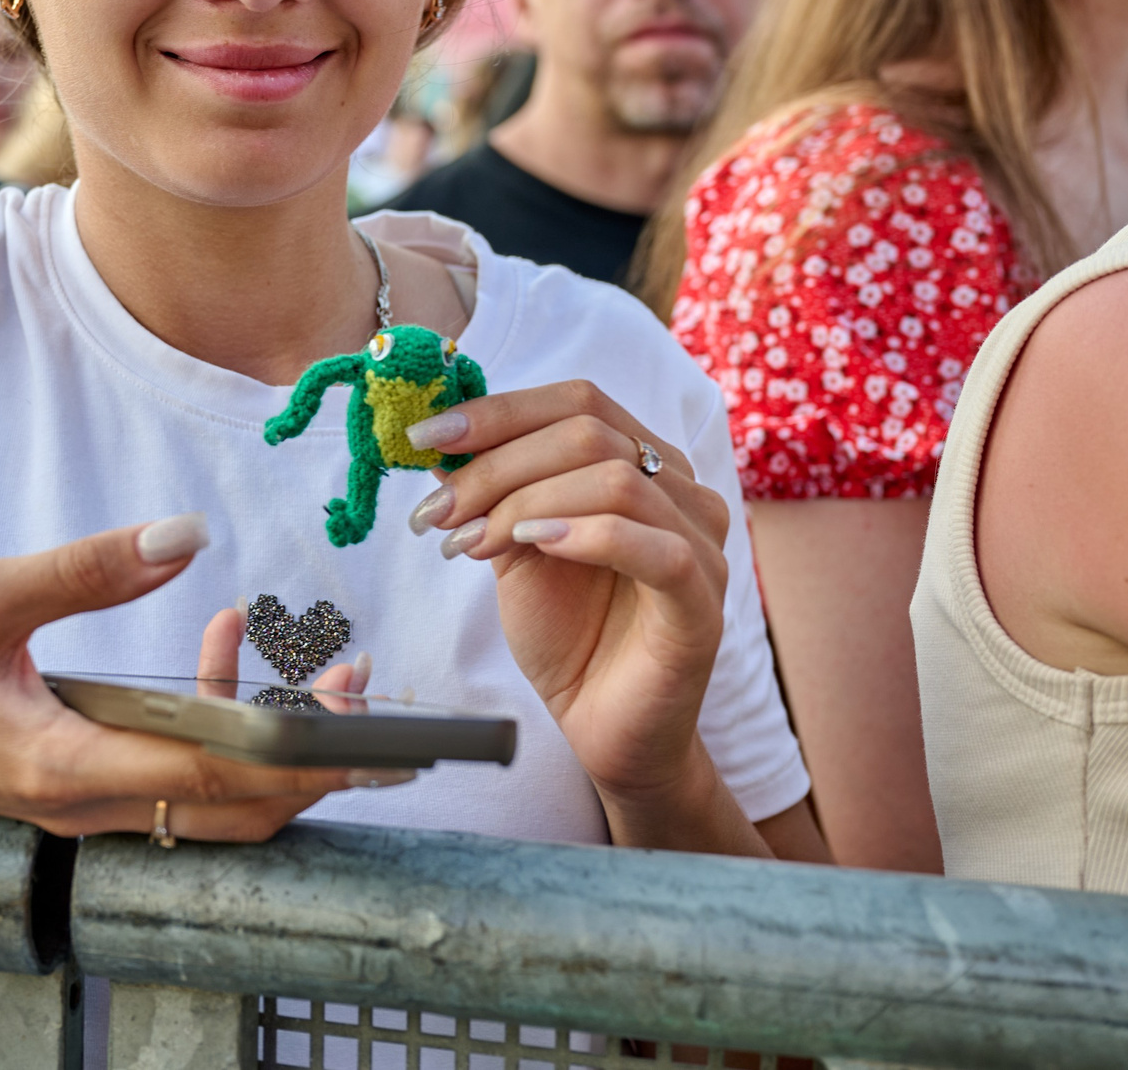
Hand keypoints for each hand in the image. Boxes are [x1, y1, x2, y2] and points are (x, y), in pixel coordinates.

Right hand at [0, 515, 376, 840]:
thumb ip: (89, 568)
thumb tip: (186, 535)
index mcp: (64, 766)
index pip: (215, 778)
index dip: (303, 759)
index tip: (371, 731)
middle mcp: (85, 805)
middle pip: (237, 814)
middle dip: (314, 759)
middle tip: (363, 689)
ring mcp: (85, 805)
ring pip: (215, 803)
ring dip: (276, 743)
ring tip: (318, 668)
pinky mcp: (82, 788)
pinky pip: (178, 777)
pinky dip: (221, 726)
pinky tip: (222, 646)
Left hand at [408, 384, 731, 834]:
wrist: (602, 725)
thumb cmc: (567, 633)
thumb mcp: (514, 547)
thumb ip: (492, 491)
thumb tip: (438, 436)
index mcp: (644, 464)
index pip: (578, 402)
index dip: (498, 410)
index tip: (426, 436)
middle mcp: (681, 491)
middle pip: (589, 432)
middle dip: (496, 465)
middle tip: (439, 511)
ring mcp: (700, 543)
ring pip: (615, 480)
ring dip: (524, 503)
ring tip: (471, 543)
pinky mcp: (702, 602)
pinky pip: (656, 548)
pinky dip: (586, 535)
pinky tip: (534, 545)